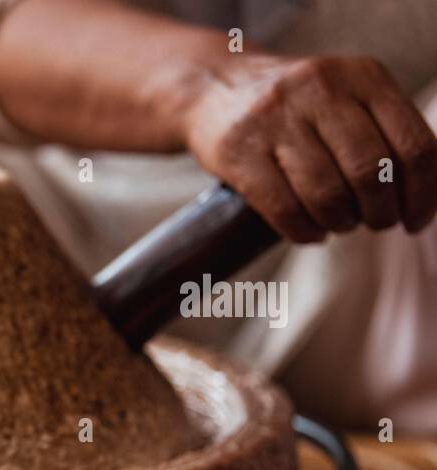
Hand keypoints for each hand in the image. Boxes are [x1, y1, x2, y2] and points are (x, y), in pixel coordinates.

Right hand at [183, 54, 436, 242]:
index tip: (415, 221)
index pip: (413, 146)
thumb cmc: (296, 109)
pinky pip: (283, 208)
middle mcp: (320, 89)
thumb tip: (420, 197)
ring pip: (327, 194)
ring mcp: (275, 119)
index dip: (422, 195)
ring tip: (338, 225)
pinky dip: (304, 232)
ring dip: (340, 223)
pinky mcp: (238, 150)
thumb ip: (384, 134)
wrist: (215, 89)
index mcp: (362, 76)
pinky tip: (310, 232)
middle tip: (374, 224)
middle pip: (371, 173)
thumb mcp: (347, 99)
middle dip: (379, 213)